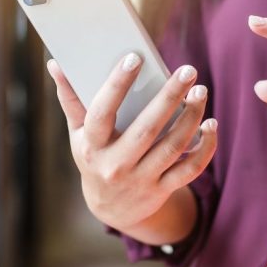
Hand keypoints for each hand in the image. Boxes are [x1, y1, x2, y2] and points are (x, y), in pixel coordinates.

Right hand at [46, 53, 217, 231]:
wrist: (112, 209)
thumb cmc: (95, 158)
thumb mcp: (78, 134)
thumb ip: (70, 99)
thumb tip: (55, 63)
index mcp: (92, 146)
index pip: (102, 113)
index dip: (117, 85)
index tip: (134, 57)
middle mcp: (116, 165)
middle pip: (147, 129)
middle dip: (169, 98)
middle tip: (188, 71)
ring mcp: (141, 179)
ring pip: (172, 147)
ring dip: (191, 118)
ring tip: (201, 91)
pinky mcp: (162, 189)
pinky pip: (190, 169)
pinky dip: (205, 147)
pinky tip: (211, 124)